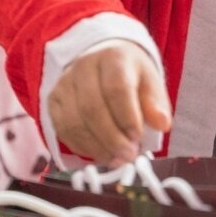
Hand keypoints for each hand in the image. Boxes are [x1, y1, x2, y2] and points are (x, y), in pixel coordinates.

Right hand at [48, 41, 171, 165]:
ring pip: (74, 121)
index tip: (138, 137)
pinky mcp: (53, 100)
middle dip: (111, 138)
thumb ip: (156, 103)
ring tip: (116, 159)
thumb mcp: (150, 82)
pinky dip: (82, 147)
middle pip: (91, 107)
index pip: (116, 88)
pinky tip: (100, 153)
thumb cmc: (130, 75)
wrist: (102, 61)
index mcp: (112, 57)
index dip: (127, 116)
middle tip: (128, 155)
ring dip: (97, 146)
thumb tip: (162, 124)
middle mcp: (83, 67)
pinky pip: (63, 129)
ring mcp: (64, 84)